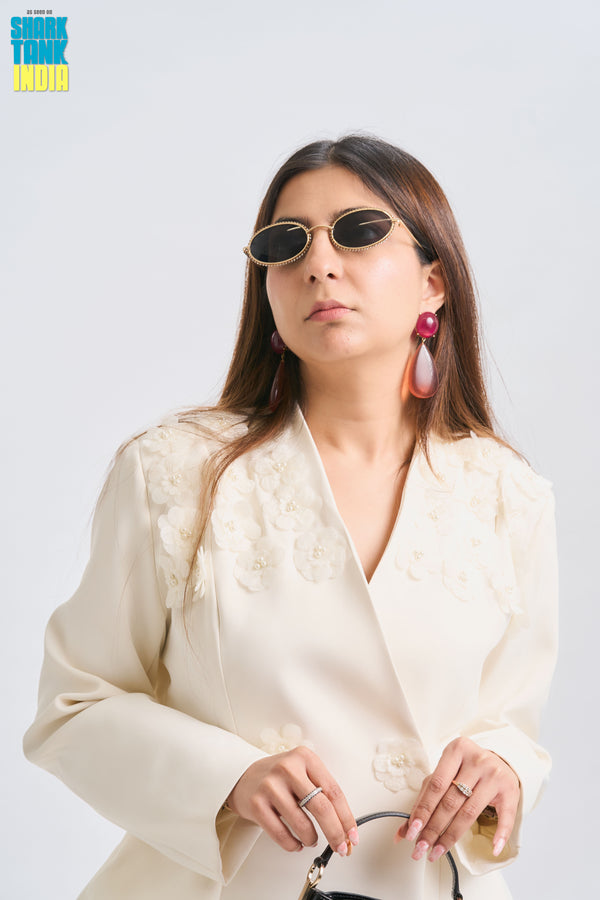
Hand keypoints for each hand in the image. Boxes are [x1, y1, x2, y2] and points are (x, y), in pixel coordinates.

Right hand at [226, 746, 357, 855]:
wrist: (243, 776)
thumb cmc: (279, 777)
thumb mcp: (303, 772)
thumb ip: (323, 792)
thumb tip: (345, 827)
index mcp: (305, 757)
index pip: (334, 791)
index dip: (346, 817)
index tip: (352, 835)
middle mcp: (288, 768)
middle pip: (321, 808)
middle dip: (335, 833)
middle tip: (341, 848)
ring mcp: (271, 785)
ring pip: (302, 824)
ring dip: (312, 839)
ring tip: (312, 839)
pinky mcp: (257, 804)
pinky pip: (281, 834)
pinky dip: (293, 845)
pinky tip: (296, 843)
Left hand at [395, 737, 519, 860]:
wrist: (499, 761)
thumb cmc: (466, 770)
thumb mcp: (444, 776)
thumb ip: (424, 799)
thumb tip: (403, 831)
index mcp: (456, 750)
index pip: (435, 785)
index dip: (422, 811)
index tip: (412, 832)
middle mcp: (476, 760)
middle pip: (450, 801)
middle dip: (433, 829)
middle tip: (421, 848)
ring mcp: (495, 775)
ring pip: (469, 812)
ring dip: (451, 837)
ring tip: (438, 851)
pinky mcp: (510, 790)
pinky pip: (505, 817)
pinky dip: (500, 835)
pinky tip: (492, 848)